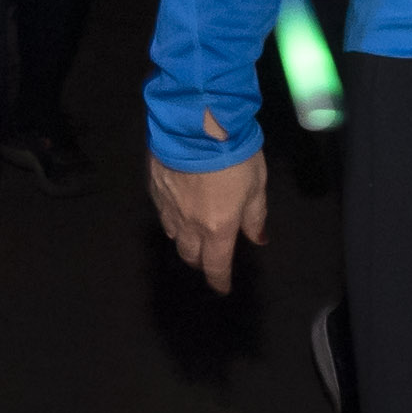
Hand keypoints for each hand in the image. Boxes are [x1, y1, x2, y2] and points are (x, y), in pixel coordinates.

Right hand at [151, 146, 267, 290]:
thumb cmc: (233, 155)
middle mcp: (189, 225)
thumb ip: (255, 217)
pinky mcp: (154, 189)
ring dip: (185, 241)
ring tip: (193, 236)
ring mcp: (168, 208)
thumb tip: (257, 239)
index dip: (219, 280)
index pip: (216, 265)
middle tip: (209, 259)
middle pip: (191, 256)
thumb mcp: (256, 186)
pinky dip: (172, 219)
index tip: (222, 288)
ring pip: (174, 237)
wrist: (196, 124)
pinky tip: (178, 210)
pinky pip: (163, 214)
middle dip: (201, 262)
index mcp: (218, 228)